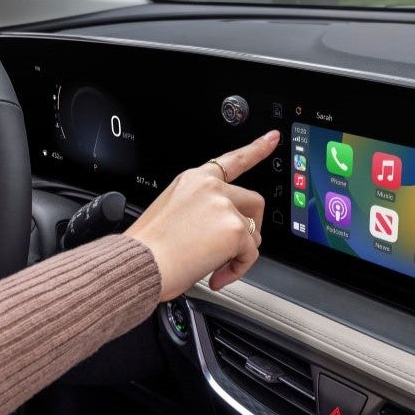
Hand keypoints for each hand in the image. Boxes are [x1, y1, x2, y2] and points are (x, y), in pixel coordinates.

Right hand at [126, 130, 280, 300]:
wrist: (141, 264)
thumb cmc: (149, 248)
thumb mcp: (173, 214)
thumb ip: (204, 211)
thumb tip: (227, 230)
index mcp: (194, 180)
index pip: (232, 160)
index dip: (256, 149)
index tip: (272, 138)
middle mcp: (211, 187)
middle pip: (253, 201)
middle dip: (252, 226)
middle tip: (238, 247)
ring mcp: (224, 205)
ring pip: (252, 232)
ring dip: (239, 253)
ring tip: (215, 266)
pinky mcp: (234, 229)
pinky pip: (250, 253)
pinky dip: (237, 269)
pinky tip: (216, 276)